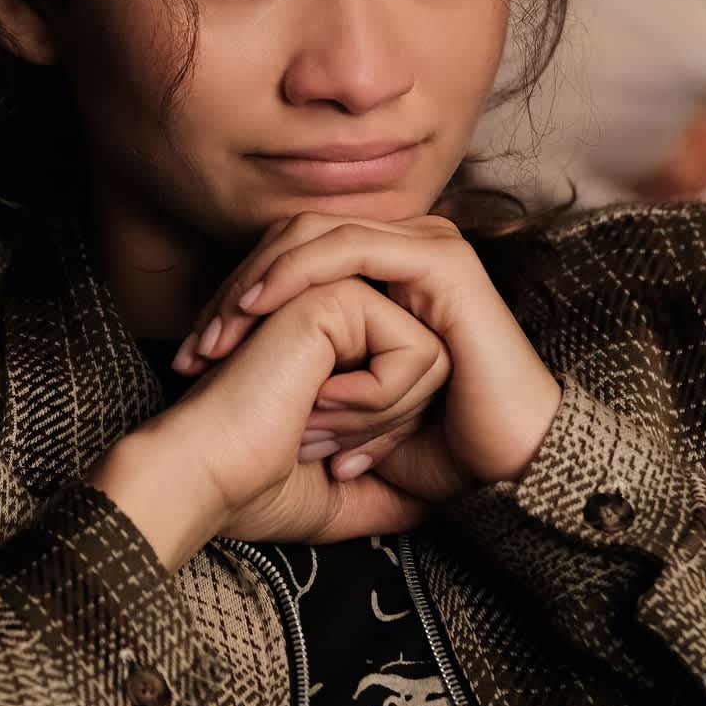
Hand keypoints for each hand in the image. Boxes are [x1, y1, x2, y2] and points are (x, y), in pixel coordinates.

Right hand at [90, 274, 443, 567]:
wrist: (208, 478)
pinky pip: (416, 350)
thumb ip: (391, 493)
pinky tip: (315, 397)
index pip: (422, 390)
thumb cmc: (257, 489)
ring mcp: (339, 297)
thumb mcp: (344, 498)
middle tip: (314, 441)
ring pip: (433, 359)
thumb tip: (435, 504)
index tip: (329, 463)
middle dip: (386, 429)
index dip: (387, 440)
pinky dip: (378, 397)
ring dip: (378, 416)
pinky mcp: (338, 293)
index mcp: (340, 354)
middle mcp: (343, 317)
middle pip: (435, 371)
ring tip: (310, 421)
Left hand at [179, 212, 561, 502]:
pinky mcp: (440, 259)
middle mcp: (406, 245)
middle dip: (237, 288)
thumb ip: (312, 374)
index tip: (193, 351)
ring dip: (258, 282)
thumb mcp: (353, 407)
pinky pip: (350, 250)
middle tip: (195, 346)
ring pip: (315, 235)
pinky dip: (297, 273)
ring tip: (218, 333)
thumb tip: (243, 374)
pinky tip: (260, 308)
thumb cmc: (439, 445)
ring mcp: (427, 244)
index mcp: (389, 269)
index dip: (237, 294)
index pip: (293, 253)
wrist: (512, 470)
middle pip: (296, 237)